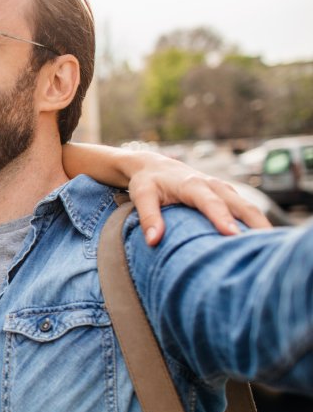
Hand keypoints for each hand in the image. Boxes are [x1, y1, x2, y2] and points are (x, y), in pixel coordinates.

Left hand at [127, 153, 270, 245]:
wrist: (154, 165)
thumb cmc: (147, 182)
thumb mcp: (142, 196)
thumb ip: (148, 217)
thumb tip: (153, 241)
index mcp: (192, 184)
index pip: (210, 202)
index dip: (222, 218)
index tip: (233, 235)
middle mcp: (213, 185)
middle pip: (239, 204)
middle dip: (255, 222)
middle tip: (266, 244)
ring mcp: (222, 189)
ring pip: (247, 206)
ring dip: (260, 223)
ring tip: (270, 246)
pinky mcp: (226, 195)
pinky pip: (244, 208)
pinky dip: (255, 222)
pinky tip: (261, 240)